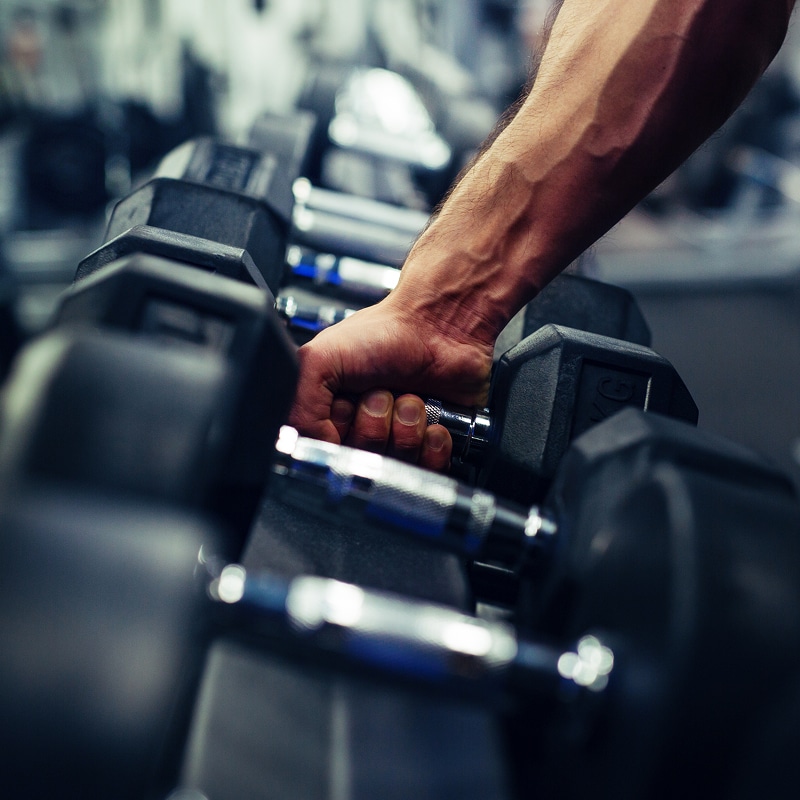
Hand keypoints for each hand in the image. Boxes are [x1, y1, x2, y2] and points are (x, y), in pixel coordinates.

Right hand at [287, 292, 493, 469]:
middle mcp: (362, 428)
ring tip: (409, 397)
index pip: (327, 452)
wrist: (442, 325)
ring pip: (396, 464)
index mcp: (331, 412)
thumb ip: (300, 408)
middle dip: (375, 424)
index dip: (340, 430)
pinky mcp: (430, 445)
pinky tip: (431, 420)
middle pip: (362, 462)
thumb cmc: (387, 332)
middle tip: (381, 393)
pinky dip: (432, 444)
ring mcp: (397, 438)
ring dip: (406, 427)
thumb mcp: (320, 358)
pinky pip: (428, 469)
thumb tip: (314, 446)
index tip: (349, 403)